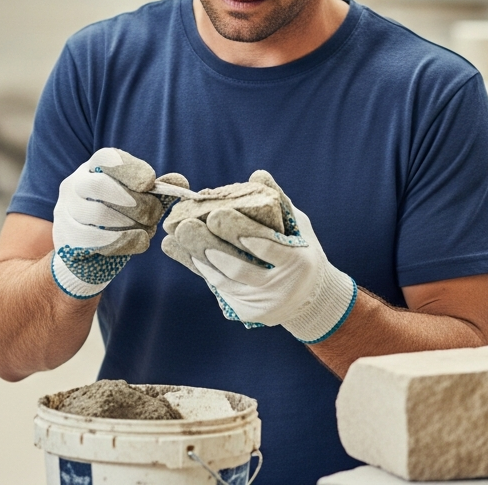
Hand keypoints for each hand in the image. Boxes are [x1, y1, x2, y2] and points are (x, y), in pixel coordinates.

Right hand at [51, 148, 187, 298]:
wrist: (87, 252)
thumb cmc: (117, 218)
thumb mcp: (137, 201)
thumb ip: (156, 191)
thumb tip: (181, 182)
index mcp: (94, 168)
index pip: (106, 158)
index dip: (130, 168)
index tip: (150, 182)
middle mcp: (75, 184)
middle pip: (99, 185)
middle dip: (135, 201)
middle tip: (155, 214)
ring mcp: (66, 210)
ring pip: (97, 213)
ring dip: (129, 224)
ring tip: (147, 231)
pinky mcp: (66, 237)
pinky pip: (92, 238)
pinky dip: (121, 240)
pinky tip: (138, 242)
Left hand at [162, 171, 356, 342]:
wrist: (308, 298)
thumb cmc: (301, 252)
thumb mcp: (298, 226)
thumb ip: (278, 202)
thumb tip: (257, 175)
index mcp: (299, 262)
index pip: (268, 246)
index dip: (242, 230)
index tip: (216, 212)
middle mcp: (280, 287)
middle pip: (240, 267)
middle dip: (210, 244)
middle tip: (187, 225)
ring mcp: (261, 303)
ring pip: (225, 280)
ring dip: (198, 257)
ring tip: (178, 236)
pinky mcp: (246, 311)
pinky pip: (219, 289)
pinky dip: (201, 268)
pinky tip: (184, 252)